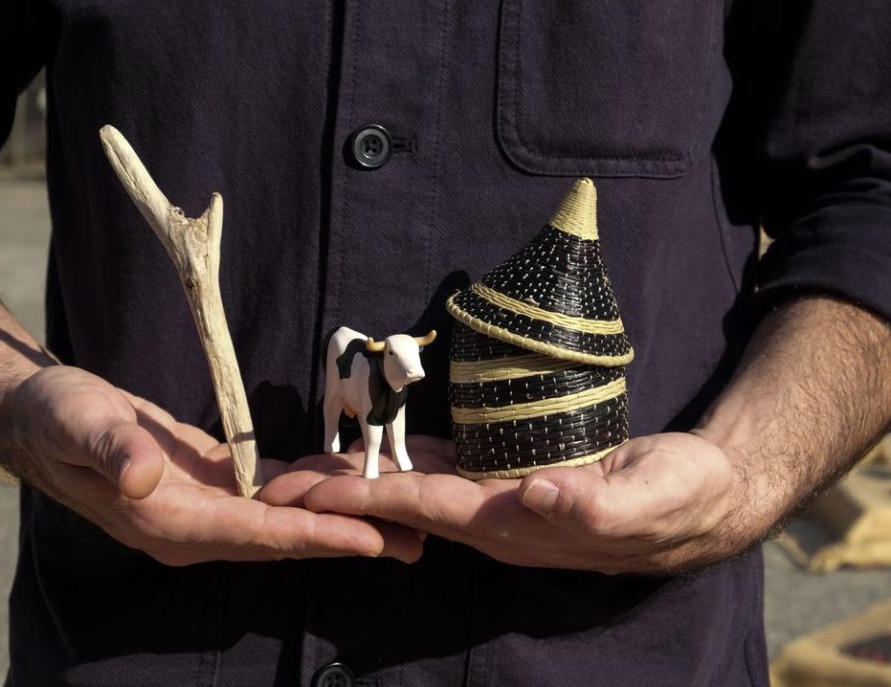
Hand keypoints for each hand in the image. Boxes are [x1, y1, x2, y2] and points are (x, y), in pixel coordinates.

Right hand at [2, 366, 422, 565]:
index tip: (370, 539)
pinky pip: (275, 491)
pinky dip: (314, 487)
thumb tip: (146, 478)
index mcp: (168, 521)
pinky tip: (353, 478)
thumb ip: (112, 450)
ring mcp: (208, 508)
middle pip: (286, 538)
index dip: (313, 536)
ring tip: (405, 513)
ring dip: (344, 516)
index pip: (255, 535)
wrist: (42, 414)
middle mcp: (196, 526)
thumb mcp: (77, 422)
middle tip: (418, 539)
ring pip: (289, 518)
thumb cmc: (56, 416)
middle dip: (350, 538)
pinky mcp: (216, 482)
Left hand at [262, 433, 736, 573]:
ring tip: (303, 467)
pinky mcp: (508, 472)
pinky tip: (372, 448)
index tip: (308, 495)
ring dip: (356, 477)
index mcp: (513, 525)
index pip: (424, 509)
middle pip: (398, 503)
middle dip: (335, 495)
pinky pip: (442, 465)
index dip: (363, 500)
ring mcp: (497, 496)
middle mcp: (492, 515)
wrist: (702, 494)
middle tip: (272, 485)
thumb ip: (593, 505)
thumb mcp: (648, 502)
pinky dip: (400, 458)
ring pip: (411, 484)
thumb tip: (536, 496)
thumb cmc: (679, 499)